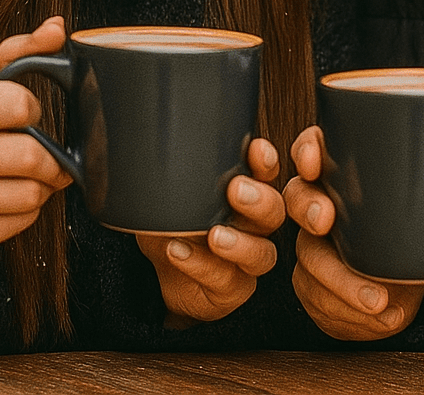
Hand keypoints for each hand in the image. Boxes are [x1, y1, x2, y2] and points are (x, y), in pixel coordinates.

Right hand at [0, 16, 73, 288]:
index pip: (21, 104)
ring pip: (32, 192)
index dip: (32, 112)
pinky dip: (24, 216)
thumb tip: (57, 27)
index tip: (21, 118)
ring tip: (15, 182)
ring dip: (38, 190)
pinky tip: (0, 207)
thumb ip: (19, 55)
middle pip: (32, 155)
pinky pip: (22, 222)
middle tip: (34, 159)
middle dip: (46, 161)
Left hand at [137, 137, 284, 327]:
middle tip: (236, 189)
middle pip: (275, 212)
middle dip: (260, 199)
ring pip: (263, 254)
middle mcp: (255, 225)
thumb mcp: (169, 192)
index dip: (267, 162)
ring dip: (240, 243)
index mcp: (247, 192)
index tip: (257, 150)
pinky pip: (227, 281)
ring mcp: (248, 260)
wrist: (160, 273)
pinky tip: (178, 251)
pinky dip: (202, 266)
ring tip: (214, 234)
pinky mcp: (234, 290)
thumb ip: (172, 168)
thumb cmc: (172, 223)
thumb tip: (148, 134)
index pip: (267, 173)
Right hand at [283, 126, 423, 340]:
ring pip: (307, 256)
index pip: (314, 145)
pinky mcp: (313, 283)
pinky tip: (380, 317)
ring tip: (378, 301)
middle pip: (298, 195)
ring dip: (340, 281)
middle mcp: (323, 202)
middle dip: (308, 206)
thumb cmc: (421, 233)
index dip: (307, 149)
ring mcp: (313, 244)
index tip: (314, 162)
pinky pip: (316, 298)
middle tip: (325, 221)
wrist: (411, 284)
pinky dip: (347, 313)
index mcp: (346, 171)